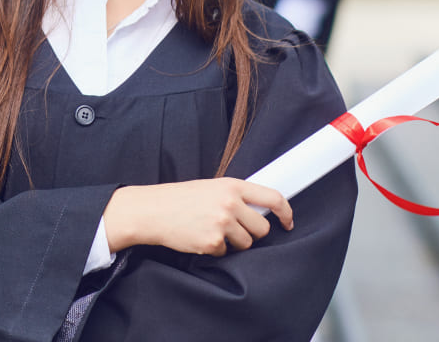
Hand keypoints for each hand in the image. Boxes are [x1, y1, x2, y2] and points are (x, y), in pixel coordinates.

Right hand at [103, 178, 292, 256]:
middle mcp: (229, 203)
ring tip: (211, 230)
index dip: (286, 212)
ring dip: (234, 242)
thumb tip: (260, 211)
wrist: (150, 210)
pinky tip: (199, 237)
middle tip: (233, 228)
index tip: (288, 221)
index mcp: (231, 186)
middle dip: (252, 232)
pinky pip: (226, 253)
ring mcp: (222, 223)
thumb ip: (233, 196)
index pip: (273, 197)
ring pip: (247, 243)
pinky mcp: (213, 242)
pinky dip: (215, 249)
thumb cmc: (178, 199)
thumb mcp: (208, 188)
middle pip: (262, 227)